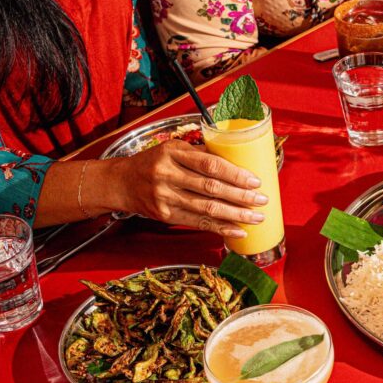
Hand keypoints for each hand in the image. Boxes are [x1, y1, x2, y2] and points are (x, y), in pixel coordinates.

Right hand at [108, 140, 267, 238]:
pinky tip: (237, 231)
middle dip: (241, 196)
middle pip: (211, 188)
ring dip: (235, 215)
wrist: (121, 182)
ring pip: (207, 208)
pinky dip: (220, 228)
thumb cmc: (153, 163)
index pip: (211, 164)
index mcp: (173, 152)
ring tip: (256, 218)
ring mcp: (165, 197)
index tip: (255, 180)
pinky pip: (198, 223)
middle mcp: (167, 174)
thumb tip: (236, 163)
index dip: (235, 174)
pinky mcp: (165, 216)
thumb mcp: (173, 150)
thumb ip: (200, 155)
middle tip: (262, 200)